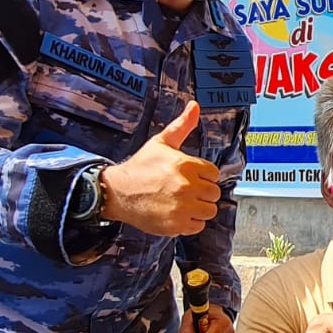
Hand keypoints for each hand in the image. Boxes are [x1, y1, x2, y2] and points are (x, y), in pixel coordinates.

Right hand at [100, 102, 221, 236]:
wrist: (118, 193)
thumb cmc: (140, 167)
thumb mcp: (161, 143)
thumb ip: (182, 126)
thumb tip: (194, 105)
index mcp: (185, 165)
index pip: (214, 173)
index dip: (203, 175)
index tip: (191, 176)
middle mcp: (185, 187)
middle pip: (214, 193)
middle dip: (202, 191)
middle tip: (186, 190)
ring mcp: (181, 208)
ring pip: (209, 211)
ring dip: (199, 208)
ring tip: (183, 201)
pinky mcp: (176, 225)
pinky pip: (198, 226)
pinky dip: (190, 222)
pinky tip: (177, 212)